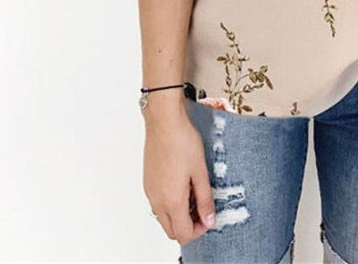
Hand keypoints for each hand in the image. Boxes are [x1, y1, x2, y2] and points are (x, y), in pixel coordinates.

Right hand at [143, 108, 216, 243]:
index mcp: (171, 200)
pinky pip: (158, 204)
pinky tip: (183, 185)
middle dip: (189, 226)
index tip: (209, 216)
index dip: (199, 230)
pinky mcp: (148, 182)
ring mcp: (150, 192)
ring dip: (179, 215)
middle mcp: (157, 200)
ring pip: (163, 218)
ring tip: (195, 194)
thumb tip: (209, 219)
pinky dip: (170, 204)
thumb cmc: (183, 142)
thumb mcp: (201, 171)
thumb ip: (205, 199)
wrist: (164, 122)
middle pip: (171, 230)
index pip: (183, 234)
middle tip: (203, 209)